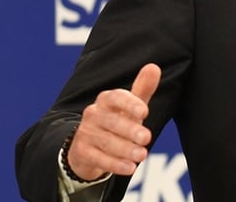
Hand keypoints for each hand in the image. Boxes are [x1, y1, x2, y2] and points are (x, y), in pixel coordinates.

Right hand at [66, 63, 160, 179]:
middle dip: (130, 130)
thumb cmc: (117, 121)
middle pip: (112, 122)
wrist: (88, 145)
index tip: (145, 112)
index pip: (116, 97)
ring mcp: (85, 133)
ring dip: (125, 149)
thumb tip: (154, 67)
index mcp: (106, 100)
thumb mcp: (130, 106)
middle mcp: (93, 114)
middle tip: (147, 138)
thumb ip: (142, 89)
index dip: (129, 104)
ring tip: (142, 155)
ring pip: (106, 142)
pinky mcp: (81, 152)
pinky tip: (130, 168)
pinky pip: (98, 158)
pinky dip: (115, 164)